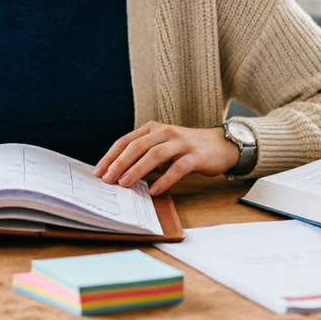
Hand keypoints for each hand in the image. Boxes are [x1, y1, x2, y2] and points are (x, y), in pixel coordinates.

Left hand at [94, 122, 241, 195]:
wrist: (221, 145)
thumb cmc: (187, 149)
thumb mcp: (163, 147)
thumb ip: (145, 156)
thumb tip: (121, 175)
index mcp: (153, 129)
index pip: (126, 141)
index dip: (111, 156)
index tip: (99, 172)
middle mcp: (165, 132)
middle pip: (137, 146)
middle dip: (119, 163)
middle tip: (108, 179)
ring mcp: (181, 142)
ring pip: (155, 155)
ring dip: (137, 170)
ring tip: (125, 184)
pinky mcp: (195, 155)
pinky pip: (178, 167)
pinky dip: (165, 179)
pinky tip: (154, 190)